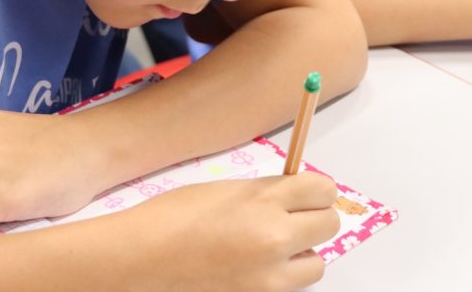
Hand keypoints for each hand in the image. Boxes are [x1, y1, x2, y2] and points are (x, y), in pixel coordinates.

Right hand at [113, 172, 338, 291]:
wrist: (142, 258)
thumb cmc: (175, 216)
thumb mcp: (227, 190)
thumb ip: (267, 193)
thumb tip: (296, 196)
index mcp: (264, 202)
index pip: (323, 190)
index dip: (315, 189)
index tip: (306, 192)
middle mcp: (275, 239)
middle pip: (330, 224)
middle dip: (314, 217)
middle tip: (291, 217)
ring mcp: (269, 277)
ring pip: (317, 263)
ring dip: (302, 252)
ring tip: (273, 246)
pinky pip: (291, 286)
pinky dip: (282, 275)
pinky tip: (255, 266)